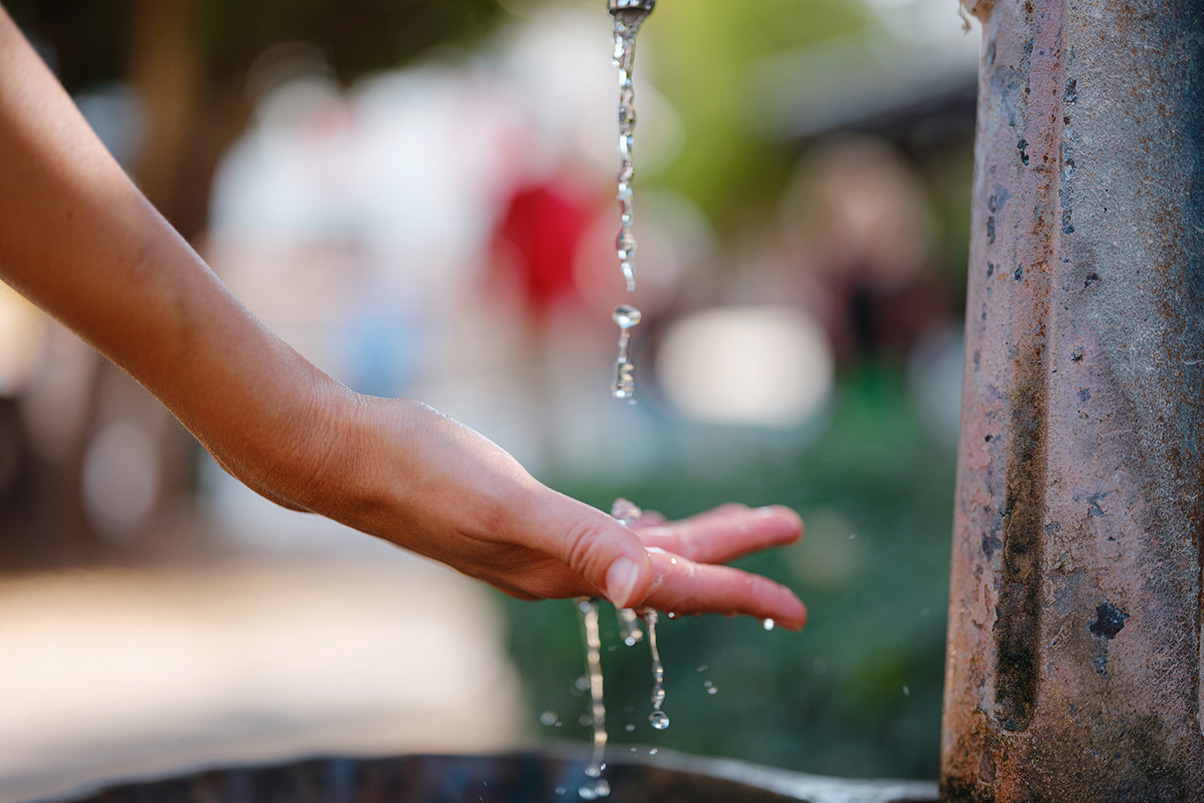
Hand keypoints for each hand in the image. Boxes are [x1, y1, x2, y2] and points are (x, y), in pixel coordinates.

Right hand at [286, 396, 807, 629]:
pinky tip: (644, 519)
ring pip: (639, 550)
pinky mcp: (523, 520)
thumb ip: (579, 542)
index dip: (738, 594)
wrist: (350, 457)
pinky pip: (602, 534)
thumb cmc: (422, 472)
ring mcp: (539, 547)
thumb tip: (642, 587)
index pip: (670, 589)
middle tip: (791, 530)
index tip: (796, 606)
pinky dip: (638, 528)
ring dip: (693, 537)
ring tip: (743, 521)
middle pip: (667, 569)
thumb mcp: (506, 504)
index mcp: (565, 570)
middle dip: (732, 556)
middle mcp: (559, 569)